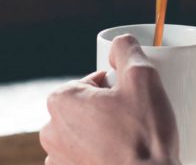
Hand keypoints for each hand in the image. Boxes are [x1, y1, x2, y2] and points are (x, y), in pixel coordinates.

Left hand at [40, 35, 179, 164]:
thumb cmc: (145, 137)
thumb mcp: (143, 77)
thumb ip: (127, 49)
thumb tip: (119, 43)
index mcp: (61, 100)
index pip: (92, 81)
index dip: (117, 87)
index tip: (133, 101)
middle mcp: (51, 131)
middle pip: (85, 108)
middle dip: (108, 110)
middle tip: (134, 121)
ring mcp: (58, 160)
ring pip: (84, 135)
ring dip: (102, 134)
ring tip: (129, 143)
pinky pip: (83, 159)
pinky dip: (98, 157)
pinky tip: (119, 159)